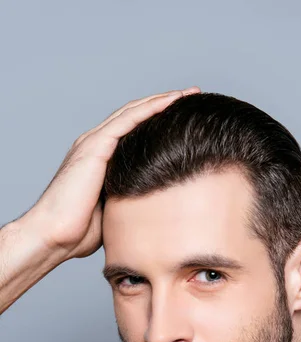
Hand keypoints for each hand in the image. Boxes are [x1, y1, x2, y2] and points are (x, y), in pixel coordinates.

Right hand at [27, 87, 200, 259]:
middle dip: (165, 104)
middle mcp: (96, 145)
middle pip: (135, 115)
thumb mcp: (116, 210)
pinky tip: (170, 103)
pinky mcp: (94, 148)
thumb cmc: (79, 231)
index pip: (134, 131)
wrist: (54, 235)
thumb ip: (131, 199)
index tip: (185, 119)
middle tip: (192, 96)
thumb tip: (157, 207)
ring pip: (133, 112)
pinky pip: (126, 121)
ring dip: (162, 101)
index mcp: (101, 159)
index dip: (158, 121)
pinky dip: (150, 109)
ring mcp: (93, 143)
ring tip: (188, 94)